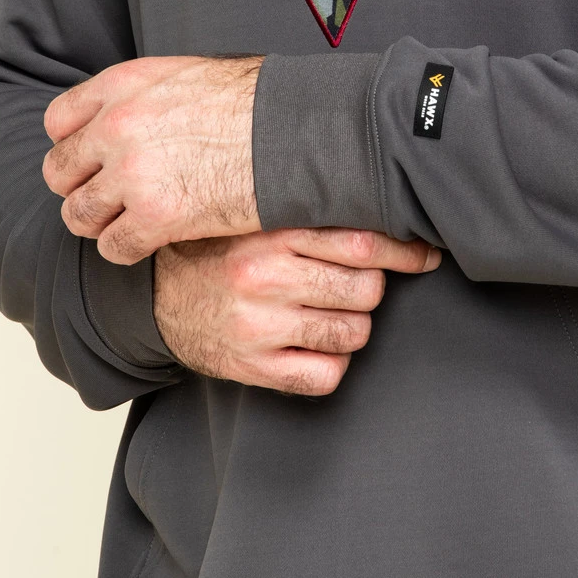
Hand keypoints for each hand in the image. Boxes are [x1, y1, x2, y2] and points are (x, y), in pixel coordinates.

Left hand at [42, 55, 261, 264]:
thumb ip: (146, 96)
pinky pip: (113, 248)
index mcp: (122, 87)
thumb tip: (137, 113)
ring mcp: (132, 175)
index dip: (75, 145)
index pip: (59, 122)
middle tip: (111, 197)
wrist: (295, 131)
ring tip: (129, 222)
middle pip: (60, 172)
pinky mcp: (156, 217)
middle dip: (82, 187)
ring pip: (79, 215)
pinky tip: (151, 241)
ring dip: (101, 223)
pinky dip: (127, 249)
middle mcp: (115, 128)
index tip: (94, 160)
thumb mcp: (188, 75)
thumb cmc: (258, 102)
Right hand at [154, 228, 440, 395]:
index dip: (403, 250)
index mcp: (269, 231)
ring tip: (328, 312)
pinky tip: (314, 346)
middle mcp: (263, 277)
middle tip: (350, 284)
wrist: (152, 299)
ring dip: (354, 326)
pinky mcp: (251, 367)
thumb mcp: (254, 217)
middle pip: (366, 288)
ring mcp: (258, 326)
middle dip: (371, 288)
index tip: (425, 253)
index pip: (361, 242)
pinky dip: (332, 363)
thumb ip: (308, 211)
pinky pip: (326, 375)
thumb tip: (387, 202)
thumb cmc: (217, 251)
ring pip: (354, 332)